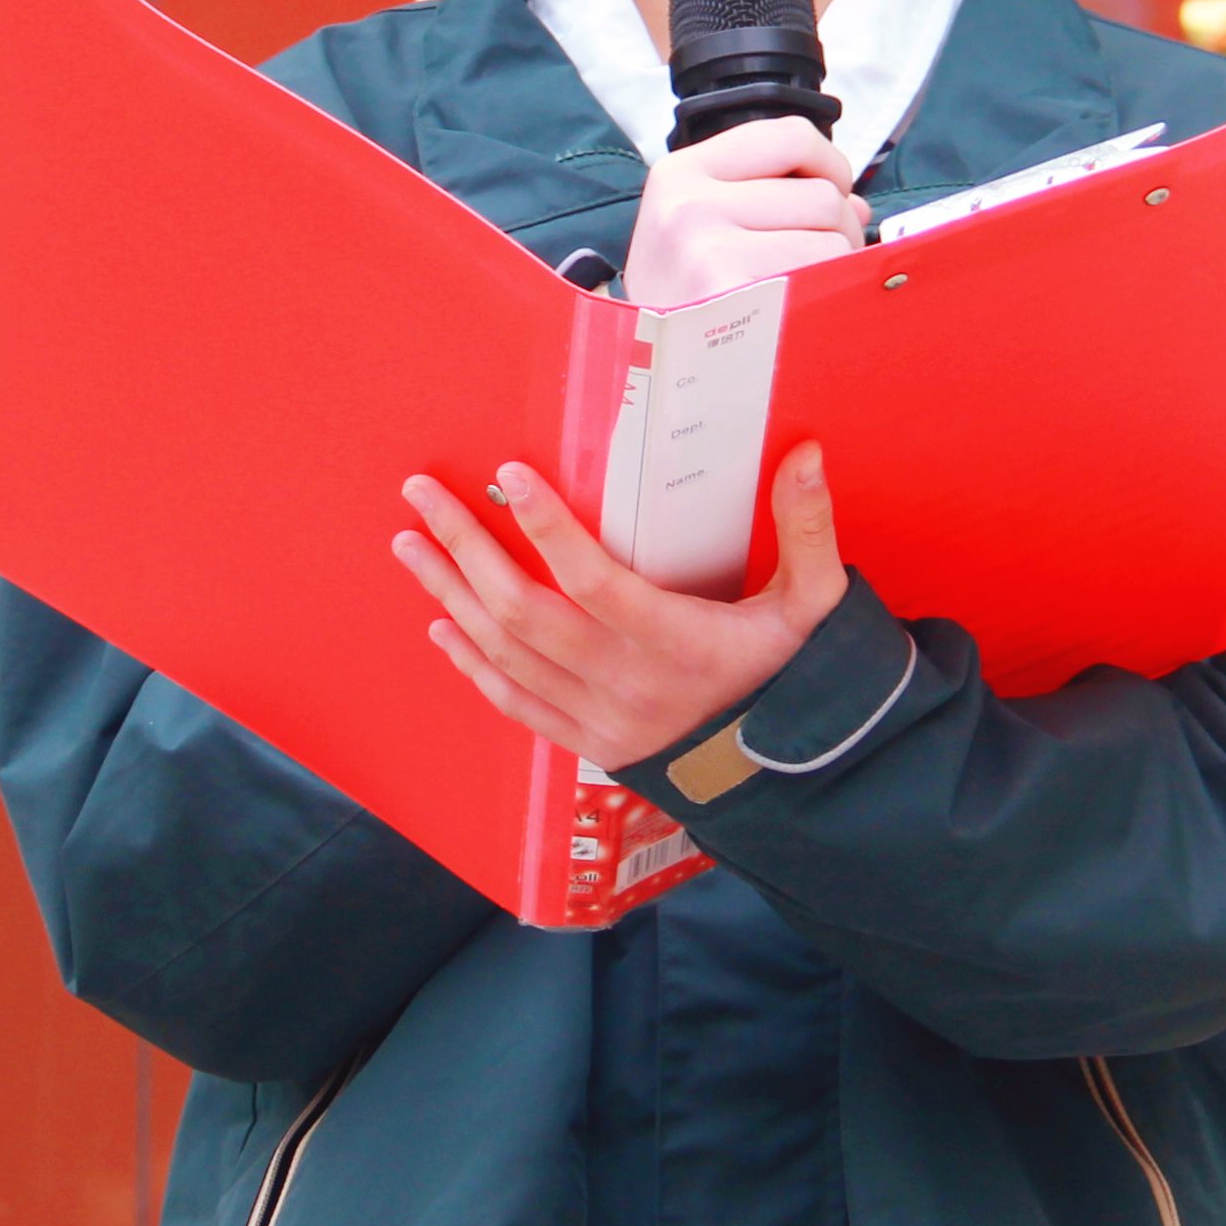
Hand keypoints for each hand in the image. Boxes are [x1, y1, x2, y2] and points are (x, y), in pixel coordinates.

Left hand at [395, 444, 850, 773]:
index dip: (549, 527)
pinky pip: (515, 703)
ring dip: (452, 595)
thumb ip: (807, 527)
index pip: (595, 580)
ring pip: (507, 654)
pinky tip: (441, 624)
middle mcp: (626, 683)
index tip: (509, 474)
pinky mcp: (588, 743)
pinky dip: (472, 665)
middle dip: (465, 548)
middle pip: (524, 611)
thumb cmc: (794, 676)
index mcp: (677, 643)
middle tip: (421, 495)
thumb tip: (807, 450)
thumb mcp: (815, 605)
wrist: (790, 775)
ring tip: (410, 545)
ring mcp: (599, 718)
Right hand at [624, 114, 865, 307]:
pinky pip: (826, 273)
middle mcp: (689, 204)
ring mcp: (709, 249)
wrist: (647, 378)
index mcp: (679, 175)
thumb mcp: (697, 231)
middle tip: (813, 264)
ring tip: (800, 292)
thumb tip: (855, 202)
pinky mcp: (736, 293)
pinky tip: (797, 314)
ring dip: (836, 265)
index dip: (829, 164)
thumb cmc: (682, 304)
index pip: (789, 135)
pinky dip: (828, 294)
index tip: (831, 194)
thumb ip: (770, 198)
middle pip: (822, 192)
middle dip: (838, 228)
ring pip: (833, 233)